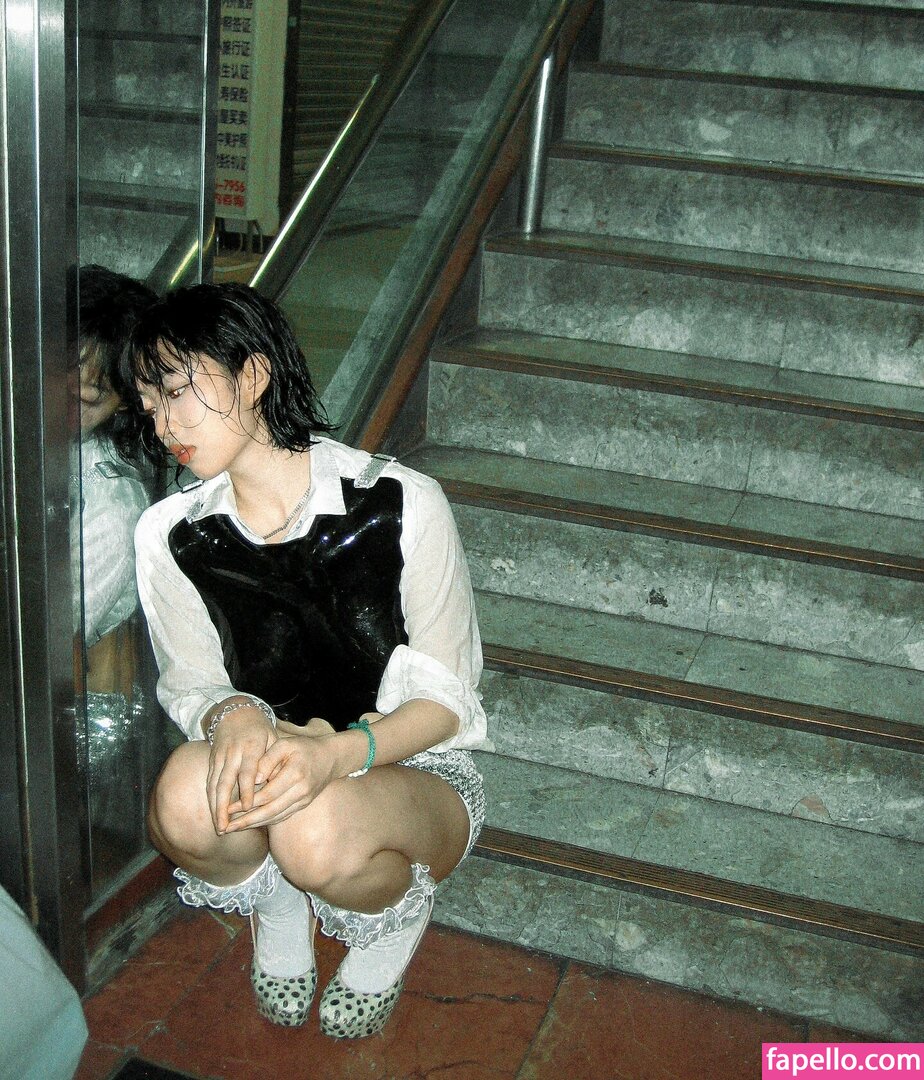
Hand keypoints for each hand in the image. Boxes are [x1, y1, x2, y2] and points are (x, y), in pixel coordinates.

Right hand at [206, 708, 277, 833]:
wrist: (236, 712)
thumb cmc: (260, 729)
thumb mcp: (272, 738)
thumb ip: (273, 760)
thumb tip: (273, 783)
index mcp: (250, 747)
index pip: (247, 771)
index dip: (247, 789)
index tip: (249, 807)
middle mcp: (232, 753)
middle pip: (225, 782)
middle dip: (224, 807)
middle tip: (226, 828)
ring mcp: (220, 757)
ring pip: (214, 785)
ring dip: (215, 807)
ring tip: (219, 827)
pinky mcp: (212, 760)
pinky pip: (210, 782)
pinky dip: (210, 799)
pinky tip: (214, 814)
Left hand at [223, 730, 337, 830]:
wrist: (331, 757)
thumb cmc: (304, 747)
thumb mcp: (285, 744)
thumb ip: (267, 759)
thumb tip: (253, 779)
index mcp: (295, 774)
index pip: (267, 794)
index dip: (246, 803)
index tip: (227, 807)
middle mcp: (301, 791)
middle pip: (270, 811)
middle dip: (247, 821)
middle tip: (226, 827)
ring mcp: (303, 800)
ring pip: (276, 817)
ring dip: (254, 825)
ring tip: (234, 828)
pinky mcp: (303, 805)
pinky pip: (282, 816)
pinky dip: (266, 821)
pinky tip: (251, 824)